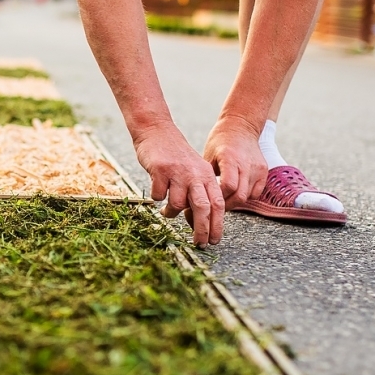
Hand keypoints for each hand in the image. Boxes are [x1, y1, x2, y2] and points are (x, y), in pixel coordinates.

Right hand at [136, 126, 225, 245]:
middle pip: (203, 207)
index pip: (218, 205)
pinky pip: (158, 195)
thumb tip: (200, 223)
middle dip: (202, 229)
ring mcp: (177, 172)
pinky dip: (157, 197)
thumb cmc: (176, 156)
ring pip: (177, 204)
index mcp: (206, 176)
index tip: (214, 241)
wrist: (157, 131)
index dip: (217, 225)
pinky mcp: (160, 170)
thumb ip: (199, 193)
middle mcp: (194, 175)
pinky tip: (157, 192)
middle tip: (198, 243)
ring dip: (171, 212)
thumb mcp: (194, 172)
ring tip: (167, 212)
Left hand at [203, 117, 268, 209]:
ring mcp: (257, 168)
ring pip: (248, 196)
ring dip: (235, 201)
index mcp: (230, 158)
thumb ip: (207, 176)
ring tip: (224, 199)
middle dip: (226, 205)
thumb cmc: (220, 141)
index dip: (218, 198)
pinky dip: (246, 196)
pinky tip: (236, 192)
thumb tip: (196, 196)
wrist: (241, 126)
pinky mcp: (264, 171)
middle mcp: (246, 164)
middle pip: (239, 196)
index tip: (210, 200)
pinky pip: (256, 193)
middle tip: (216, 207)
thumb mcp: (208, 155)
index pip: (228, 186)